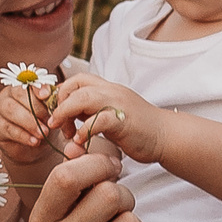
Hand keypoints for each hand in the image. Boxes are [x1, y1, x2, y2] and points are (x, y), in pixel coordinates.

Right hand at [0, 83, 59, 165]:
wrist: (33, 148)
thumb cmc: (43, 125)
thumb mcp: (52, 113)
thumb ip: (54, 102)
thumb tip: (62, 92)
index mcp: (25, 86)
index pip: (29, 80)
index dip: (37, 86)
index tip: (47, 95)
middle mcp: (9, 94)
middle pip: (18, 93)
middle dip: (36, 107)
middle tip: (49, 120)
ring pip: (10, 109)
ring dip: (29, 122)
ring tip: (43, 133)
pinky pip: (7, 127)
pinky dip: (23, 135)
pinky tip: (34, 141)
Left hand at [45, 75, 171, 163]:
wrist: (167, 136)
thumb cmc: (137, 129)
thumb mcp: (110, 115)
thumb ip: (91, 112)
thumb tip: (68, 118)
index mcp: (107, 89)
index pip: (77, 80)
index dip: (60, 94)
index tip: (54, 114)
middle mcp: (112, 91)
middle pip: (76, 84)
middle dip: (59, 103)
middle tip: (55, 124)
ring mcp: (119, 104)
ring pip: (84, 97)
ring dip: (66, 113)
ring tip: (63, 131)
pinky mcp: (125, 121)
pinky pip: (100, 120)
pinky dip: (85, 130)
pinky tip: (80, 141)